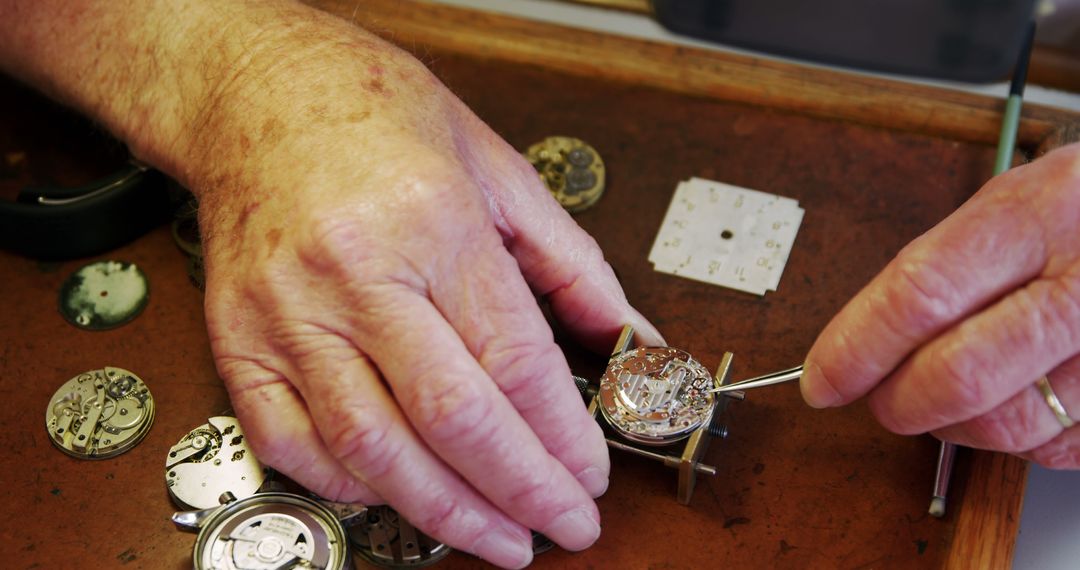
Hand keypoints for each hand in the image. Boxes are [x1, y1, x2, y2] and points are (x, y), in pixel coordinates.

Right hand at [176, 11, 660, 568]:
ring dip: (445, 512)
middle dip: (520, 492)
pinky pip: (291, 444)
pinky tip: (402, 495)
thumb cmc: (375, 116)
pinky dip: (353, 486)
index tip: (589, 475)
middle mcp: (354, 274)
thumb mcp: (498, 169)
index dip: (561, 437)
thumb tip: (627, 337)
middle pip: (451, 420)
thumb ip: (571, 266)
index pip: (513, 362)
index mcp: (431, 222)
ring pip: (373, 450)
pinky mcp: (238, 341)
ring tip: (497, 538)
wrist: (258, 93)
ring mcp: (287, 315)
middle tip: (562, 527)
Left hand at [801, 143, 1079, 467]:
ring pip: (1004, 429)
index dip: (856, 348)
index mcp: (1036, 218)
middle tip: (877, 397)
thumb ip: (943, 263)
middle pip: (958, 377)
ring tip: (947, 391)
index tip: (821, 378)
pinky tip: (1014, 397)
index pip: (919, 296)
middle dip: (896, 402)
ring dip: (950, 426)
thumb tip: (861, 334)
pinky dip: (1015, 440)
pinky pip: (1053, 452)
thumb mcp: (1020, 197)